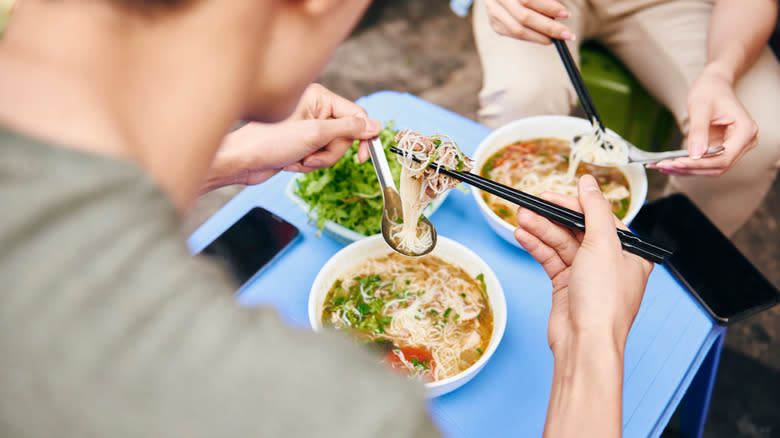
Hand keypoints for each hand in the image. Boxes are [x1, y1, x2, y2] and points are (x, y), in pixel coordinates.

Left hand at [202, 84, 379, 191]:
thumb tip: (375, 125)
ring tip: (296, 159)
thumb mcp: (315, 135)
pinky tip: (289, 162)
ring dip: (316, 161)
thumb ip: (349, 129)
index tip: (363, 157)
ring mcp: (307, 126)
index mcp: (319, 98)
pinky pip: (318, 156)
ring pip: (332, 149)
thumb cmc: (269, 142)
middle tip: (310, 157)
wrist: (241, 161)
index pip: (355, 115)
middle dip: (329, 152)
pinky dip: (307, 164)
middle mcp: (314, 109)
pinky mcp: (301, 142)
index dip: (362, 137)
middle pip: (345, 135)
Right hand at [484, 0, 573, 43]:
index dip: (548, 7)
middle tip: (567, 34)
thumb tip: (561, 13)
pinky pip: (514, 35)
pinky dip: (531, 37)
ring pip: (518, 30)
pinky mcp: (495, 23)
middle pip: (524, 17)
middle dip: (548, 27)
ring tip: (557, 38)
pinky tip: (544, 38)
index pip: (528, 0)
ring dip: (540, 37)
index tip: (565, 14)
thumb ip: (545, 1)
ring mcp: (493, 12)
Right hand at [513, 175, 652, 353]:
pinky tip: (522, 236)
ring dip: (540, 230)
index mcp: (629, 251)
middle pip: (576, 228)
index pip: (599, 217)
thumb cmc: (604, 300)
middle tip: (529, 204)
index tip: (551, 195)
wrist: (586, 343)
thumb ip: (594, 209)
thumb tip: (588, 182)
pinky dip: (537, 247)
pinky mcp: (566, 285)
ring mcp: (586, 274)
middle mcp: (609, 261)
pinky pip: (551, 259)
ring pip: (560, 243)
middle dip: (551, 217)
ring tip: (520, 218)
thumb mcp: (603, 244)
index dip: (574, 204)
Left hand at [647, 67, 757, 176]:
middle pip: (717, 166)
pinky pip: (705, 163)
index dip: (700, 163)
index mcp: (745, 131)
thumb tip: (695, 155)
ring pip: (710, 168)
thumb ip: (699, 132)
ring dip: (686, 170)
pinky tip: (668, 164)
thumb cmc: (710, 91)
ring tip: (662, 166)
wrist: (714, 85)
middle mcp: (744, 143)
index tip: (677, 162)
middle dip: (690, 168)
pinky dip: (687, 165)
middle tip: (663, 166)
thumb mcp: (700, 108)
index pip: (724, 157)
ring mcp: (734, 148)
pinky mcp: (721, 150)